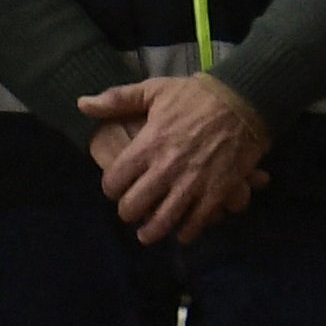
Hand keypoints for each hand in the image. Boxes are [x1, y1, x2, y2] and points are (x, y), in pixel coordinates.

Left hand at [78, 75, 269, 244]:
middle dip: (128, 212)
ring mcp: (193, 183)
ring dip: (154, 231)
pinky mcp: (218, 192)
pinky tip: (182, 233)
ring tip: (147, 235)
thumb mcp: (152, 91)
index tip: (114, 189)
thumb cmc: (194, 96)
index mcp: (147, 146)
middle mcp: (166, 169)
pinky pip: (198, 221)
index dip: (111, 189)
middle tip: (130, 213)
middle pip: (135, 206)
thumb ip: (116, 100)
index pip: (115, 180)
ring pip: (165, 220)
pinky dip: (188, 231)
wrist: (243, 102)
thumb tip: (82, 104)